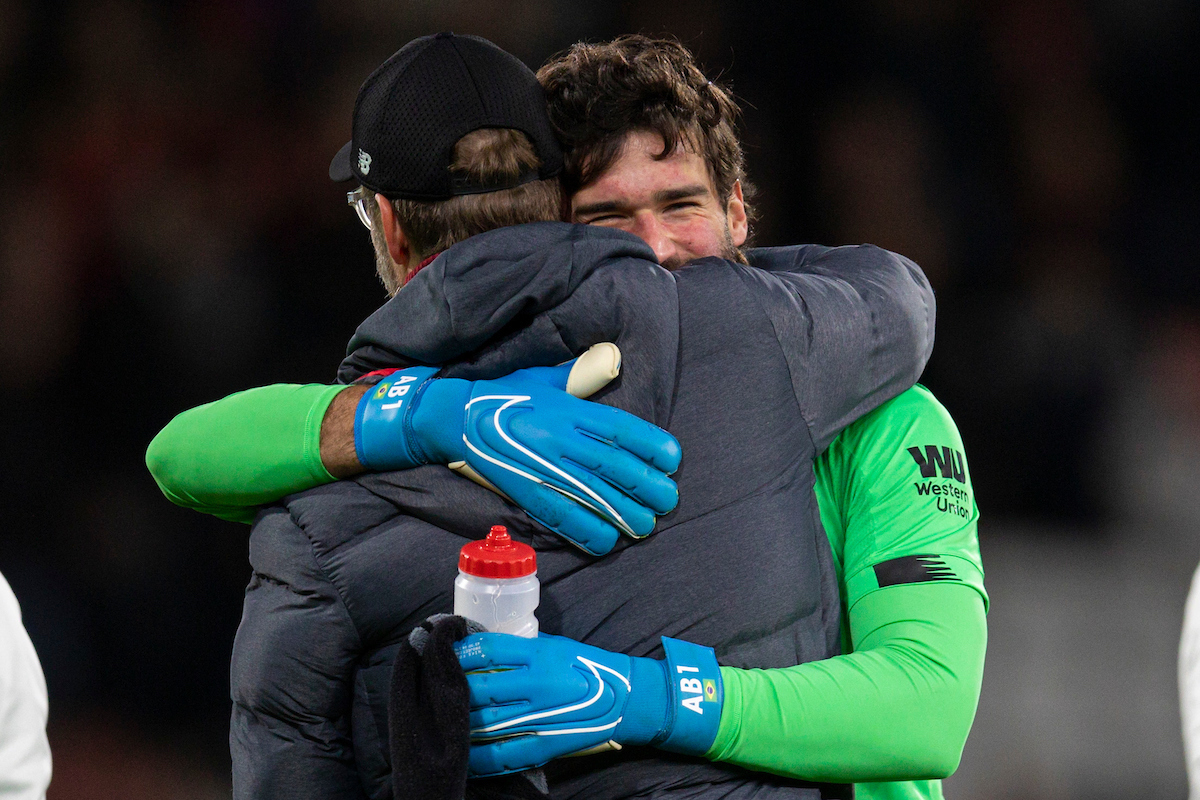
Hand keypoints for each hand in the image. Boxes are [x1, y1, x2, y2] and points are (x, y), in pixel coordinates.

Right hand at [354, 344, 681, 553]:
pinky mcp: (526, 491)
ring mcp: (543, 467)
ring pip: (594, 495)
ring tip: (645, 526)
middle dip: (647, 487)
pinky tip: (606, 541)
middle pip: (615, 466)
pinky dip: (586, 532)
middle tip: (667, 500)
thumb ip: (581, 374)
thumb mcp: (545, 376)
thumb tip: (612, 359)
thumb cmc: (506, 394)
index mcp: (569, 409)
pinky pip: (562, 516)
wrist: (456, 417)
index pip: (620, 429)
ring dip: (625, 514)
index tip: (672, 459)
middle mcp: (560, 438)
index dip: (651, 445)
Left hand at [455, 632, 722, 776]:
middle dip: (449, 687)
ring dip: (456, 722)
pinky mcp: (545, 745)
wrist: (625, 700)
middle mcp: (539, 684)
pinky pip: (501, 755)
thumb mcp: (554, 646)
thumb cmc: (586, 667)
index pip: (488, 649)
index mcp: (541, 654)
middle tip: (430, 686)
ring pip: (484, 722)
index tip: (439, 651)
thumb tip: (474, 647)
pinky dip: (477, 757)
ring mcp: (541, 717)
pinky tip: (461, 753)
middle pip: (479, 687)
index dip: (458, 651)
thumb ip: (519, 650)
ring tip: (438, 719)